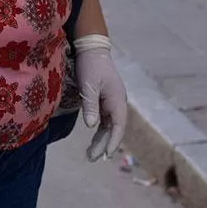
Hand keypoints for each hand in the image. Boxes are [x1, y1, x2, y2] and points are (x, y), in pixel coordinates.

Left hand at [74, 34, 126, 161]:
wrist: (91, 49)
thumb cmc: (90, 65)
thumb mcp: (88, 85)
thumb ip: (90, 105)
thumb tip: (91, 126)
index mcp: (117, 100)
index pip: (118, 126)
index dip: (113, 141)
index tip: (106, 155)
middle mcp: (117, 103)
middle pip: (113, 129)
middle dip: (104, 144)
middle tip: (92, 159)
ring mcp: (112, 102)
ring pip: (108, 126)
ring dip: (101, 140)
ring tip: (90, 155)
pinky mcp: (105, 100)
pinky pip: (104, 120)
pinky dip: (99, 130)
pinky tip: (93, 140)